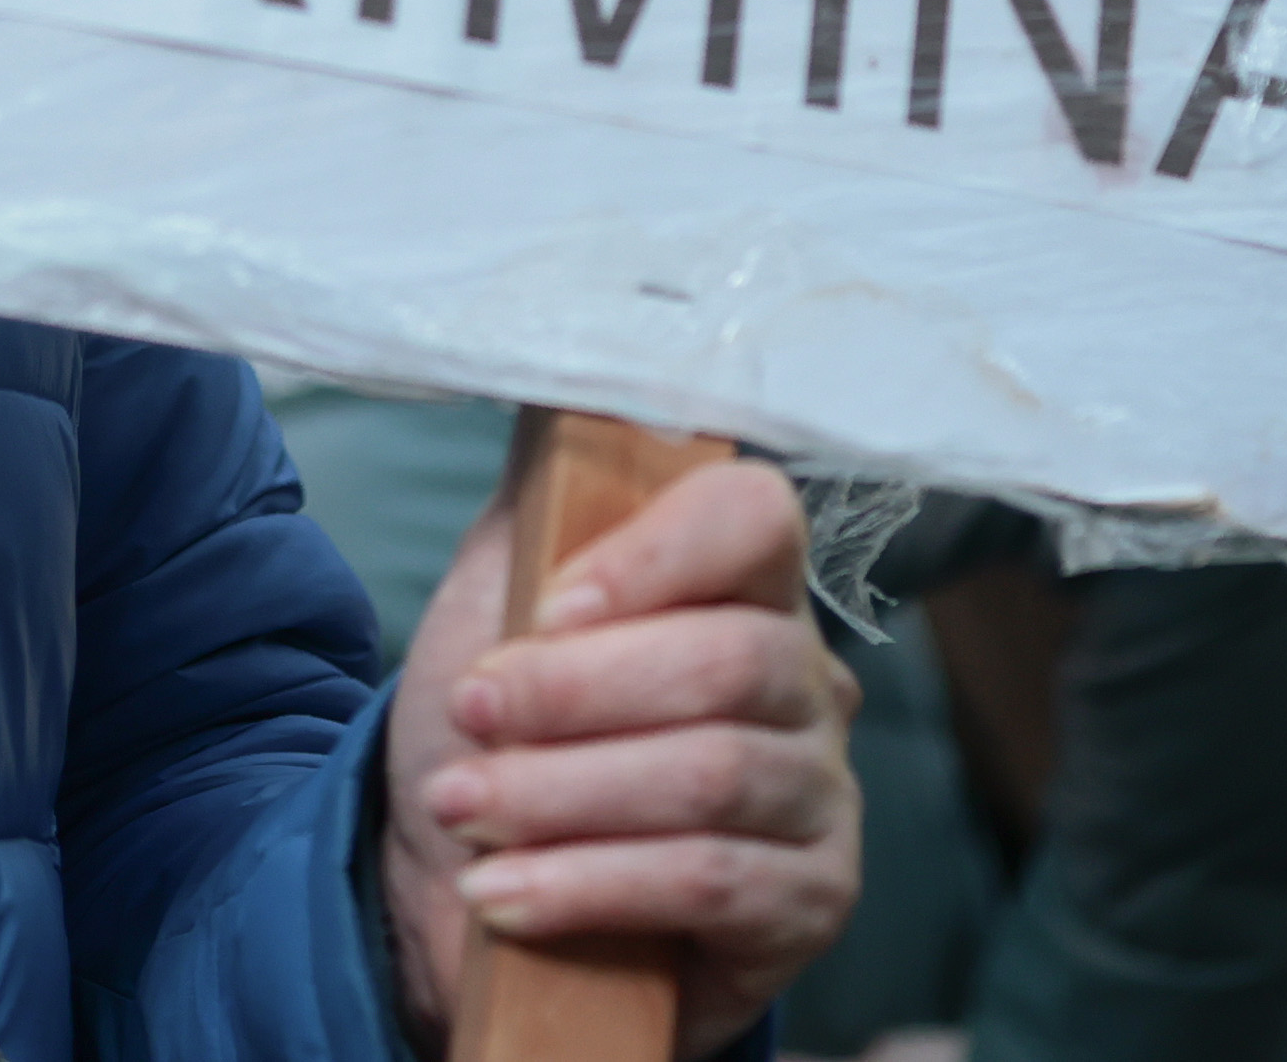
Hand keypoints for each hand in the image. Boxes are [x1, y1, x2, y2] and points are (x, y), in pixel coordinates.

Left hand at [379, 455, 857, 1059]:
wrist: (479, 891)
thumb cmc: (505, 735)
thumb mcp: (501, 600)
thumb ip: (540, 500)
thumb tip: (548, 381)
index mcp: (741, 584)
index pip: (754, 520)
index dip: (657, 556)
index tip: (550, 605)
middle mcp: (807, 680)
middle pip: (727, 662)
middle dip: (575, 695)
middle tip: (470, 717)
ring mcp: (822, 794)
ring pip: (713, 776)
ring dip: (564, 796)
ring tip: (464, 810)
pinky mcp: (812, 904)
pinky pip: (712, 884)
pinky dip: (591, 885)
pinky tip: (507, 893)